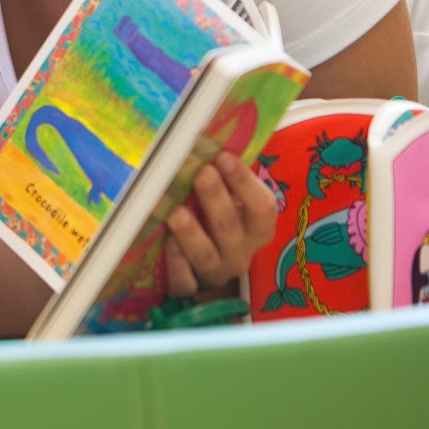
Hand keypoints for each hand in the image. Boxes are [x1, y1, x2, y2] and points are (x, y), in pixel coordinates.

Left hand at [163, 152, 277, 296]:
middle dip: (216, 199)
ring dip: (191, 233)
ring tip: (176, 213)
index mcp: (256, 229)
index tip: (224, 156)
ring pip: (206, 255)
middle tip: (202, 173)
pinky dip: (176, 264)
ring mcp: (216, 272)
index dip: (244, 182)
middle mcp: (241, 252)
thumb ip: (226, 181)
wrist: (210, 273)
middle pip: (230, 227)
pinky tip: (167, 245)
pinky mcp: (192, 288)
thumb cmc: (219, 225)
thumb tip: (207, 139)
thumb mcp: (232, 205)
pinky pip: (185, 282)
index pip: (262, 207)